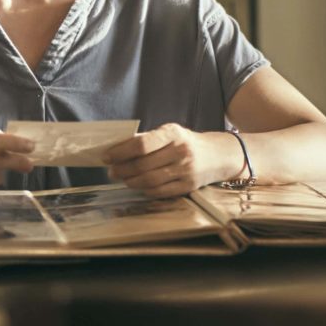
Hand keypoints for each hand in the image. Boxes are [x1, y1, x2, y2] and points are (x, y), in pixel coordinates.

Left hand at [104, 124, 243, 196]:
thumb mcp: (170, 133)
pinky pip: (159, 192)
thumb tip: (116, 149)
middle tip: (111, 171)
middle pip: (142, 165)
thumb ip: (146, 140)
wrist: (218, 155)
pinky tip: (138, 186)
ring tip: (123, 179)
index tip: (106, 157)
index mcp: (173, 133)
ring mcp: (185, 170)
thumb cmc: (186, 143)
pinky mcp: (188, 186)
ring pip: (148, 181)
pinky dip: (144, 190)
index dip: (120, 152)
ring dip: (130, 182)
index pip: (141, 144)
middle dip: (121, 170)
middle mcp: (180, 151)